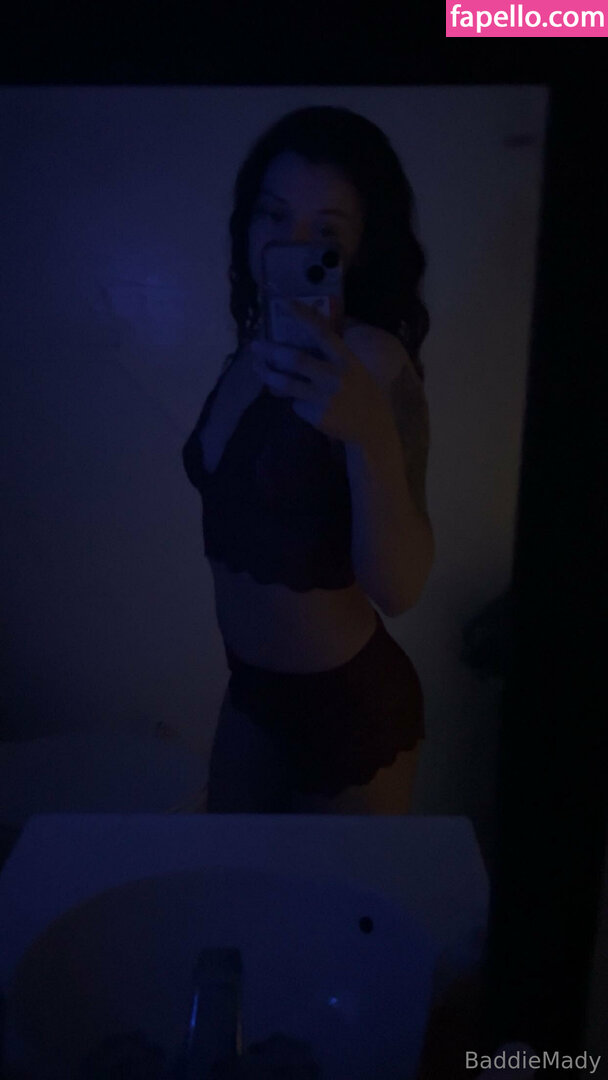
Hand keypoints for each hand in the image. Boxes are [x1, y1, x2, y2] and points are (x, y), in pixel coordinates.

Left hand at [249, 300, 389, 446]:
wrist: (374, 428)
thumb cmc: (363, 392)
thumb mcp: (356, 368)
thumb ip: (334, 353)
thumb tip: (311, 331)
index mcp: (346, 360)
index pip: (321, 332)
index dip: (302, 316)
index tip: (284, 303)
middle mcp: (334, 377)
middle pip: (296, 360)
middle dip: (271, 351)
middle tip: (255, 345)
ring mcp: (324, 398)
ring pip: (286, 384)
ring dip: (268, 375)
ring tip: (257, 368)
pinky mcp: (316, 416)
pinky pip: (296, 403)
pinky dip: (294, 399)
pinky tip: (301, 400)